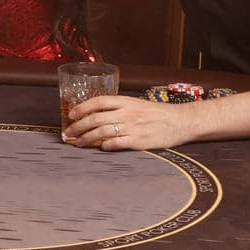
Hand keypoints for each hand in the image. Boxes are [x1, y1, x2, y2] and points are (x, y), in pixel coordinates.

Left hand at [64, 95, 198, 150]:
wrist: (181, 121)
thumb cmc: (158, 113)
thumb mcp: (137, 104)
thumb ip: (119, 107)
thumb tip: (97, 114)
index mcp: (127, 101)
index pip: (99, 101)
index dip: (82, 107)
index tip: (71, 114)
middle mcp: (128, 113)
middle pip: (96, 118)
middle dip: (78, 126)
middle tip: (68, 133)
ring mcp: (133, 127)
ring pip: (102, 132)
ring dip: (87, 139)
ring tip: (78, 143)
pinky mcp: (139, 141)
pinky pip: (117, 143)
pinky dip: (105, 146)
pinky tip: (100, 147)